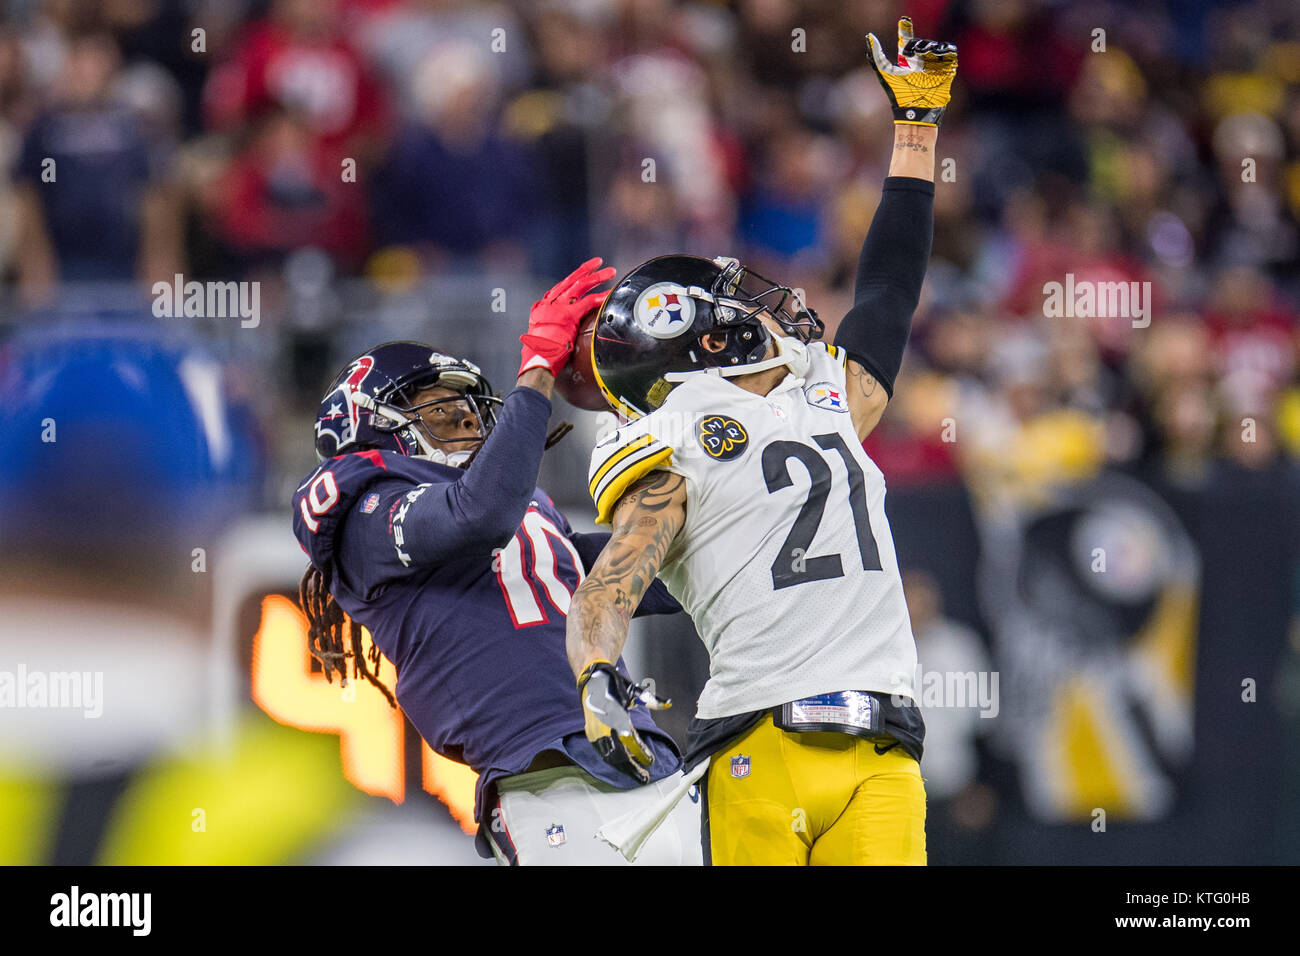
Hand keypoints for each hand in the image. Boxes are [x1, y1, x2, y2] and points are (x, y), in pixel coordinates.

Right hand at [519, 257, 615, 377]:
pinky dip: (600, 297)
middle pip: (571, 280)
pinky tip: (609, 293)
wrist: (536, 360)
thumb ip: (552, 325)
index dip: (574, 277)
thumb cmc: (540, 354)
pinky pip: (587, 302)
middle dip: (587, 270)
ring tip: (611, 272)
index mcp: (543, 306)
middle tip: (600, 263)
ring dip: (597, 277)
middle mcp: (549, 303)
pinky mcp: (568, 315)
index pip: (561, 286)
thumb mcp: (542, 334)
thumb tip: (563, 329)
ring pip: (580, 285)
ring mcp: (558, 307)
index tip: (584, 272)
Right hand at [577, 660, 669, 784]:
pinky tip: (623, 764)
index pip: (630, 741)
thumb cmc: (614, 685)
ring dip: (623, 767)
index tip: (651, 761)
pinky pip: (603, 752)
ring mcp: (595, 733)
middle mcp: (604, 727)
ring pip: (609, 757)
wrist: (591, 679)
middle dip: (632, 768)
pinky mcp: (591, 735)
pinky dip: (614, 761)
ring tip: (636, 773)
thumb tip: (669, 703)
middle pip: (618, 756)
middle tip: (644, 776)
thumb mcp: (635, 691)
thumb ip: (652, 700)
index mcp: (616, 717)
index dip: (641, 753)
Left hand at [867, 17, 957, 126]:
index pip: (906, 40)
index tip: (903, 20)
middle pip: (922, 43)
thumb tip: (868, 37)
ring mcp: (934, 65)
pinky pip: (950, 52)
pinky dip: (945, 49)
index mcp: (906, 61)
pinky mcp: (947, 69)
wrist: (915, 112)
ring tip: (924, 55)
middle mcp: (920, 62)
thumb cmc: (899, 96)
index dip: (905, 29)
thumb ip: (876, 56)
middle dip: (918, 44)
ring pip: (936, 45)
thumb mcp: (885, 73)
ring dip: (930, 47)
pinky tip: (937, 54)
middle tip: (914, 52)